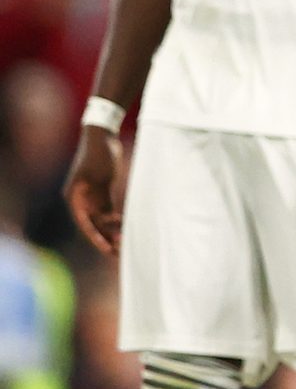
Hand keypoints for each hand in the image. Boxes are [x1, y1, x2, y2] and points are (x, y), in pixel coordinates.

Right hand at [65, 126, 125, 255]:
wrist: (103, 136)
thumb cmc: (99, 152)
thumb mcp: (99, 173)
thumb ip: (101, 195)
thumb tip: (106, 218)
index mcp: (75, 197)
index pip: (85, 223)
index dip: (97, 238)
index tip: (108, 249)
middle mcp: (80, 200)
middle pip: (93, 225)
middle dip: (106, 239)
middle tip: (121, 252)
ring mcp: (91, 197)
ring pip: (100, 220)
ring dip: (112, 232)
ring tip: (127, 243)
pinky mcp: (101, 193)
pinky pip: (107, 212)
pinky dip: (116, 221)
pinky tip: (127, 228)